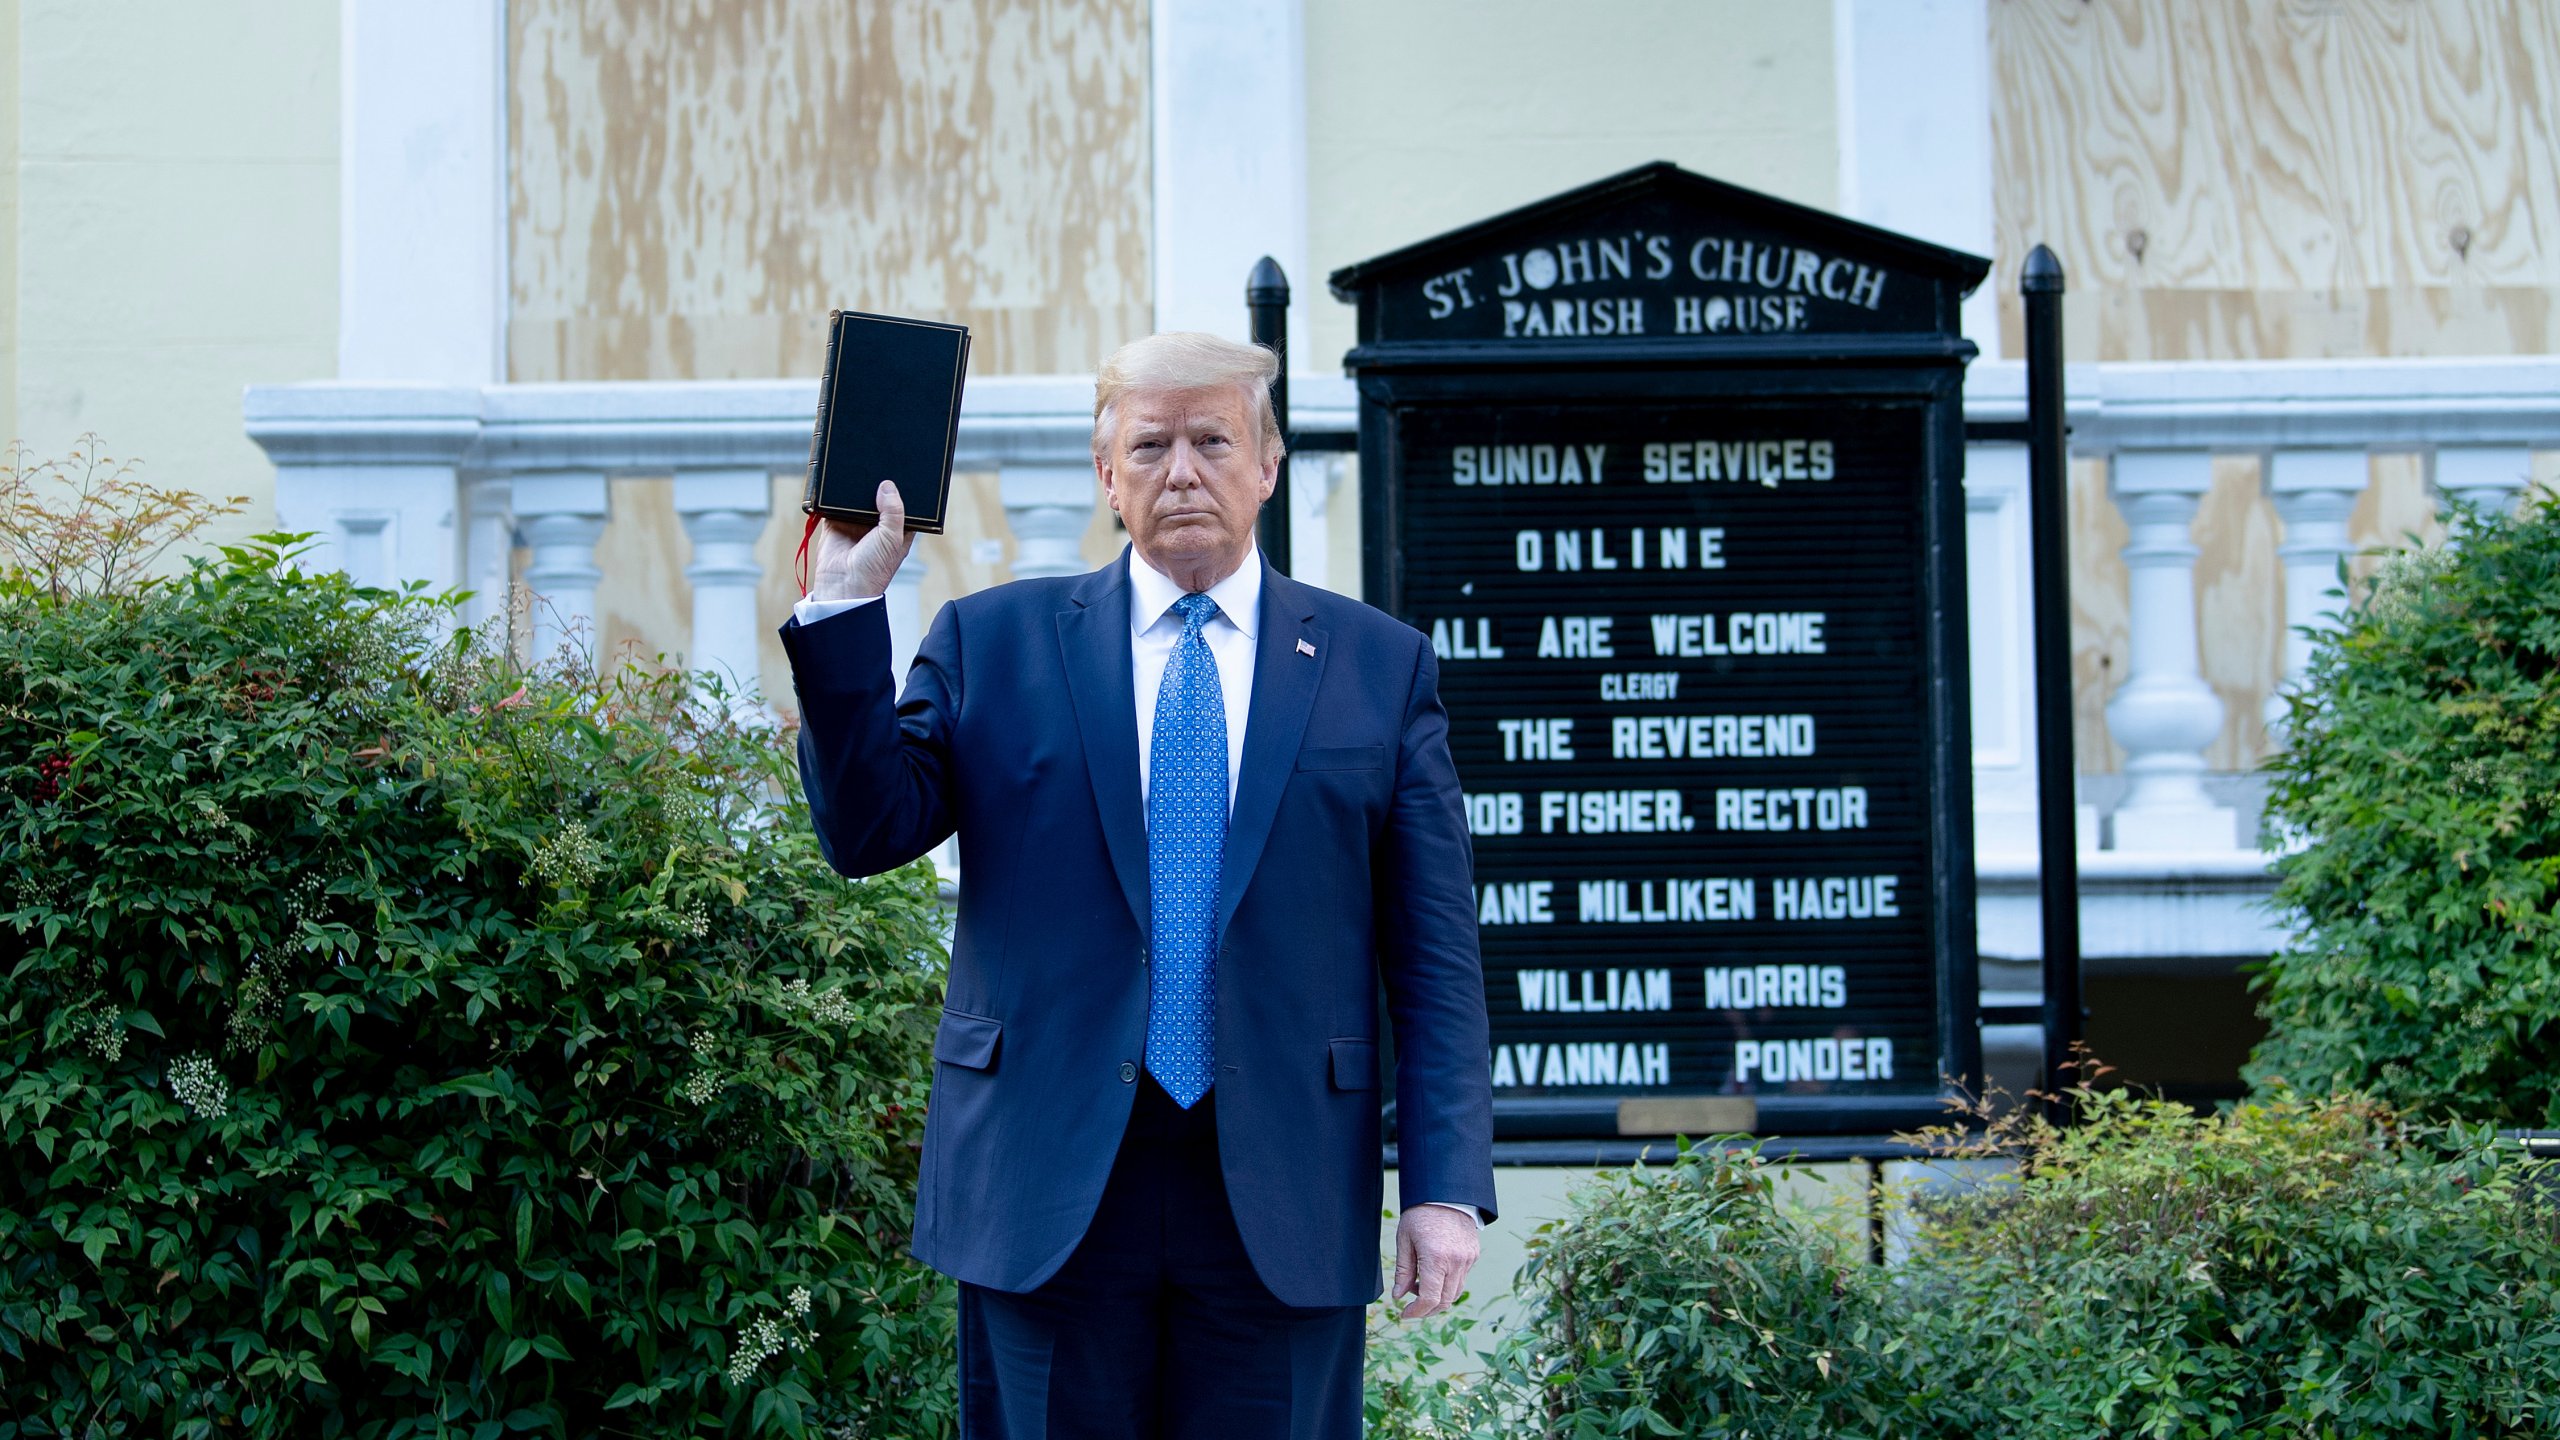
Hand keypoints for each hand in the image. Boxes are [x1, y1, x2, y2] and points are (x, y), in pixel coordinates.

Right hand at [809, 480, 915, 600]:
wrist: (843, 586)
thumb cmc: (874, 569)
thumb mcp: (892, 538)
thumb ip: (893, 511)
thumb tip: (887, 486)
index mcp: (897, 529)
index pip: (902, 504)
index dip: (902, 491)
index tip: (902, 474)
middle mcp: (876, 525)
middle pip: (878, 497)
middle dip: (877, 485)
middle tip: (876, 466)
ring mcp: (855, 523)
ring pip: (857, 498)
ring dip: (856, 488)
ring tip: (858, 470)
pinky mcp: (835, 523)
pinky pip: (834, 504)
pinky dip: (835, 495)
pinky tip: (838, 483)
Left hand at [1391, 1205, 1479, 1319]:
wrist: (1446, 1192)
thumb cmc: (1420, 1213)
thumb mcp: (1405, 1240)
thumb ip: (1403, 1271)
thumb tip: (1398, 1296)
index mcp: (1436, 1259)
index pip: (1429, 1299)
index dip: (1416, 1312)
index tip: (1404, 1314)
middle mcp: (1456, 1262)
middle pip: (1444, 1301)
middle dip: (1427, 1309)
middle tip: (1411, 1306)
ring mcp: (1468, 1259)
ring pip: (1455, 1293)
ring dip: (1438, 1298)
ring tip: (1420, 1285)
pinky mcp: (1473, 1255)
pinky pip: (1462, 1279)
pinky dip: (1448, 1284)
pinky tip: (1434, 1273)